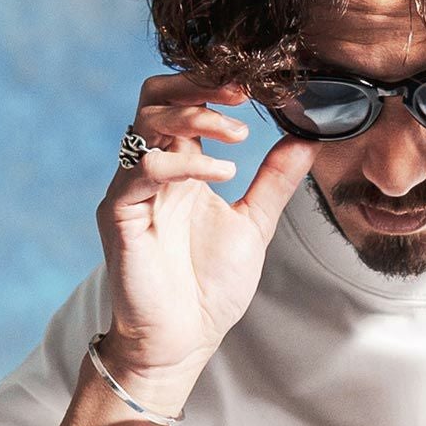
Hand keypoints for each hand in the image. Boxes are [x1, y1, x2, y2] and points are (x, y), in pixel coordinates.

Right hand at [94, 72, 318, 384]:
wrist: (182, 340)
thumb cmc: (209, 288)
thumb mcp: (253, 226)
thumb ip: (273, 182)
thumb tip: (305, 139)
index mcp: (180, 167)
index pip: (182, 101)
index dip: (212, 85)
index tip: (254, 87)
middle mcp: (150, 170)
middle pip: (155, 97)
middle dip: (198, 85)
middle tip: (242, 92)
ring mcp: (131, 190)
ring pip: (146, 124)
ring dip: (196, 119)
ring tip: (240, 136)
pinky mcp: (120, 215)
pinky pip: (142, 171)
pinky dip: (184, 165)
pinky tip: (224, 176)